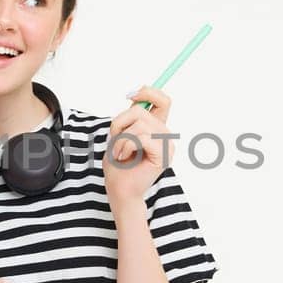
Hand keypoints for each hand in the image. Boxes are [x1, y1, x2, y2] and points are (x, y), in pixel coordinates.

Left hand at [104, 85, 174, 205]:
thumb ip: (130, 116)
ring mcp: (167, 145)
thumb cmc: (118, 165)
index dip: (148, 92)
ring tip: (119, 153)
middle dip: (120, 123)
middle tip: (115, 141)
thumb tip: (135, 94)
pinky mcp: (162, 155)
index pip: (163, 100)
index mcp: (157, 128)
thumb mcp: (121, 133)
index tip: (130, 95)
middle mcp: (165, 135)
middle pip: (141, 111)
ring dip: (121, 139)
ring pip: (139, 125)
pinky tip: (124, 157)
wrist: (119, 190)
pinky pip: (140, 138)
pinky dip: (125, 146)